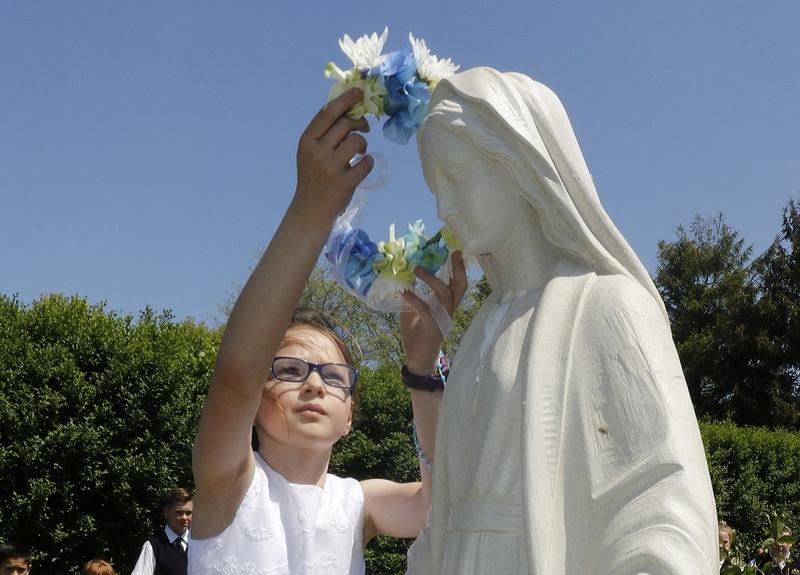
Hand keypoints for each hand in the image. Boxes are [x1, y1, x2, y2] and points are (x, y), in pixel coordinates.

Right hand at [293, 88, 373, 225]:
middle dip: (359, 123)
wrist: (311, 209)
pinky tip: (361, 166)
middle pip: (346, 124)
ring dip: (363, 144)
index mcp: (307, 141)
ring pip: (357, 141)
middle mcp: (317, 152)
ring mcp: (331, 169)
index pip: (328, 113)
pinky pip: (366, 163)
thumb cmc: (314, 176)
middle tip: (364, 128)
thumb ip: (325, 133)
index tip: (358, 91)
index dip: (345, 100)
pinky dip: (368, 162)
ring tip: (359, 152)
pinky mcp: (344, 184)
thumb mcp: (311, 152)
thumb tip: (349, 108)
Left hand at [400, 252, 466, 374]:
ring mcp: (443, 319)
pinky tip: (404, 293)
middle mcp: (448, 310)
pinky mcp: (432, 327)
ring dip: (432, 280)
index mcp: (446, 305)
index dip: (457, 269)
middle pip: (460, 287)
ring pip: (445, 294)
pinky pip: (426, 310)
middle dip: (458, 269)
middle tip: (453, 253)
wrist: (417, 360)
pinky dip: (415, 299)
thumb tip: (403, 278)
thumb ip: (412, 297)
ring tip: (417, 269)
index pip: (456, 284)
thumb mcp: (412, 311)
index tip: (454, 251)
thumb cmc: (416, 334)